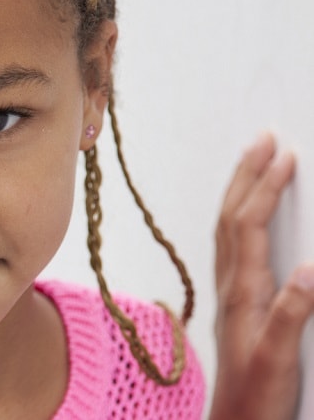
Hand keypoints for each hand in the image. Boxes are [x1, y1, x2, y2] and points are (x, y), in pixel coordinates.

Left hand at [210, 133, 313, 419]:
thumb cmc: (258, 393)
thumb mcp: (280, 356)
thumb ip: (293, 314)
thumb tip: (311, 268)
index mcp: (244, 289)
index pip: (249, 224)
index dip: (265, 187)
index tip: (283, 155)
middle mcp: (231, 283)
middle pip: (232, 215)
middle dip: (247, 174)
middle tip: (262, 139)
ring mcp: (229, 290)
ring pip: (227, 227)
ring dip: (239, 190)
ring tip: (252, 162)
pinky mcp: (234, 301)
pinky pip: (230, 244)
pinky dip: (238, 217)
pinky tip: (244, 216)